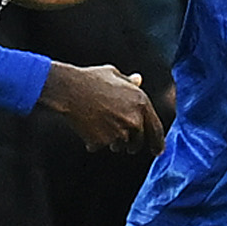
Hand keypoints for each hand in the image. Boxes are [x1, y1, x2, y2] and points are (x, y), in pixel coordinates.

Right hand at [38, 61, 164, 153]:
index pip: (156, 129)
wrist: (68, 90)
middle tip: (119, 138)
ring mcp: (118, 133)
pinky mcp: (102, 142)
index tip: (157, 151)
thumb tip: (138, 79)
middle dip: (131, 144)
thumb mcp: (114, 74)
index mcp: (141, 103)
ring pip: (120, 146)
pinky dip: (94, 141)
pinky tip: (86, 126)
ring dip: (113, 141)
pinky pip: (100, 146)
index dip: (158, 143)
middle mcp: (133, 121)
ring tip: (98, 124)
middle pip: (137, 142)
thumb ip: (129, 82)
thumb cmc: (90, 79)